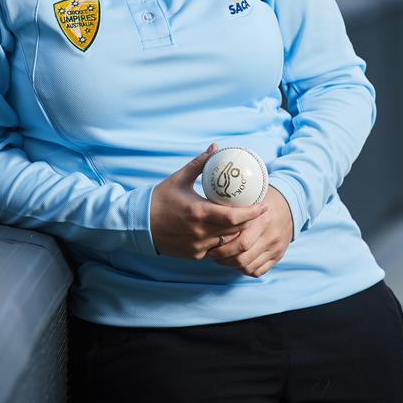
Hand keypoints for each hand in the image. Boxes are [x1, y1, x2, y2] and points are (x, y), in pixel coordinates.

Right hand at [150, 144, 266, 258]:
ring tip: (248, 222)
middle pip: (235, 231)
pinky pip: (217, 250)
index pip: (233, 217)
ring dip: (238, 233)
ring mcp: (197, 247)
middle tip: (260, 212)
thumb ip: (200, 163)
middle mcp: (199, 232)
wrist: (140, 224)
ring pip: (228, 243)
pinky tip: (229, 233)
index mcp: (198, 212)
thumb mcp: (180, 178)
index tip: (263, 205)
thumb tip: (215, 147)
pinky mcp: (194, 255)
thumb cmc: (160, 199)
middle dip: (250, 222)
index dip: (252, 213)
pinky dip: (224, 242)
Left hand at [205, 185, 293, 277]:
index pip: (241, 243)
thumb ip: (235, 206)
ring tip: (221, 259)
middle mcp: (270, 236)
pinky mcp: (278, 256)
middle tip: (211, 254)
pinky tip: (235, 262)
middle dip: (223, 259)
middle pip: (242, 258)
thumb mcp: (251, 197)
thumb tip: (208, 209)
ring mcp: (275, 248)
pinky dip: (244, 270)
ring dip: (231, 266)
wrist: (290, 204)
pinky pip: (258, 271)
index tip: (210, 244)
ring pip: (249, 267)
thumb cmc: (263, 198)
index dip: (222, 248)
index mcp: (262, 220)